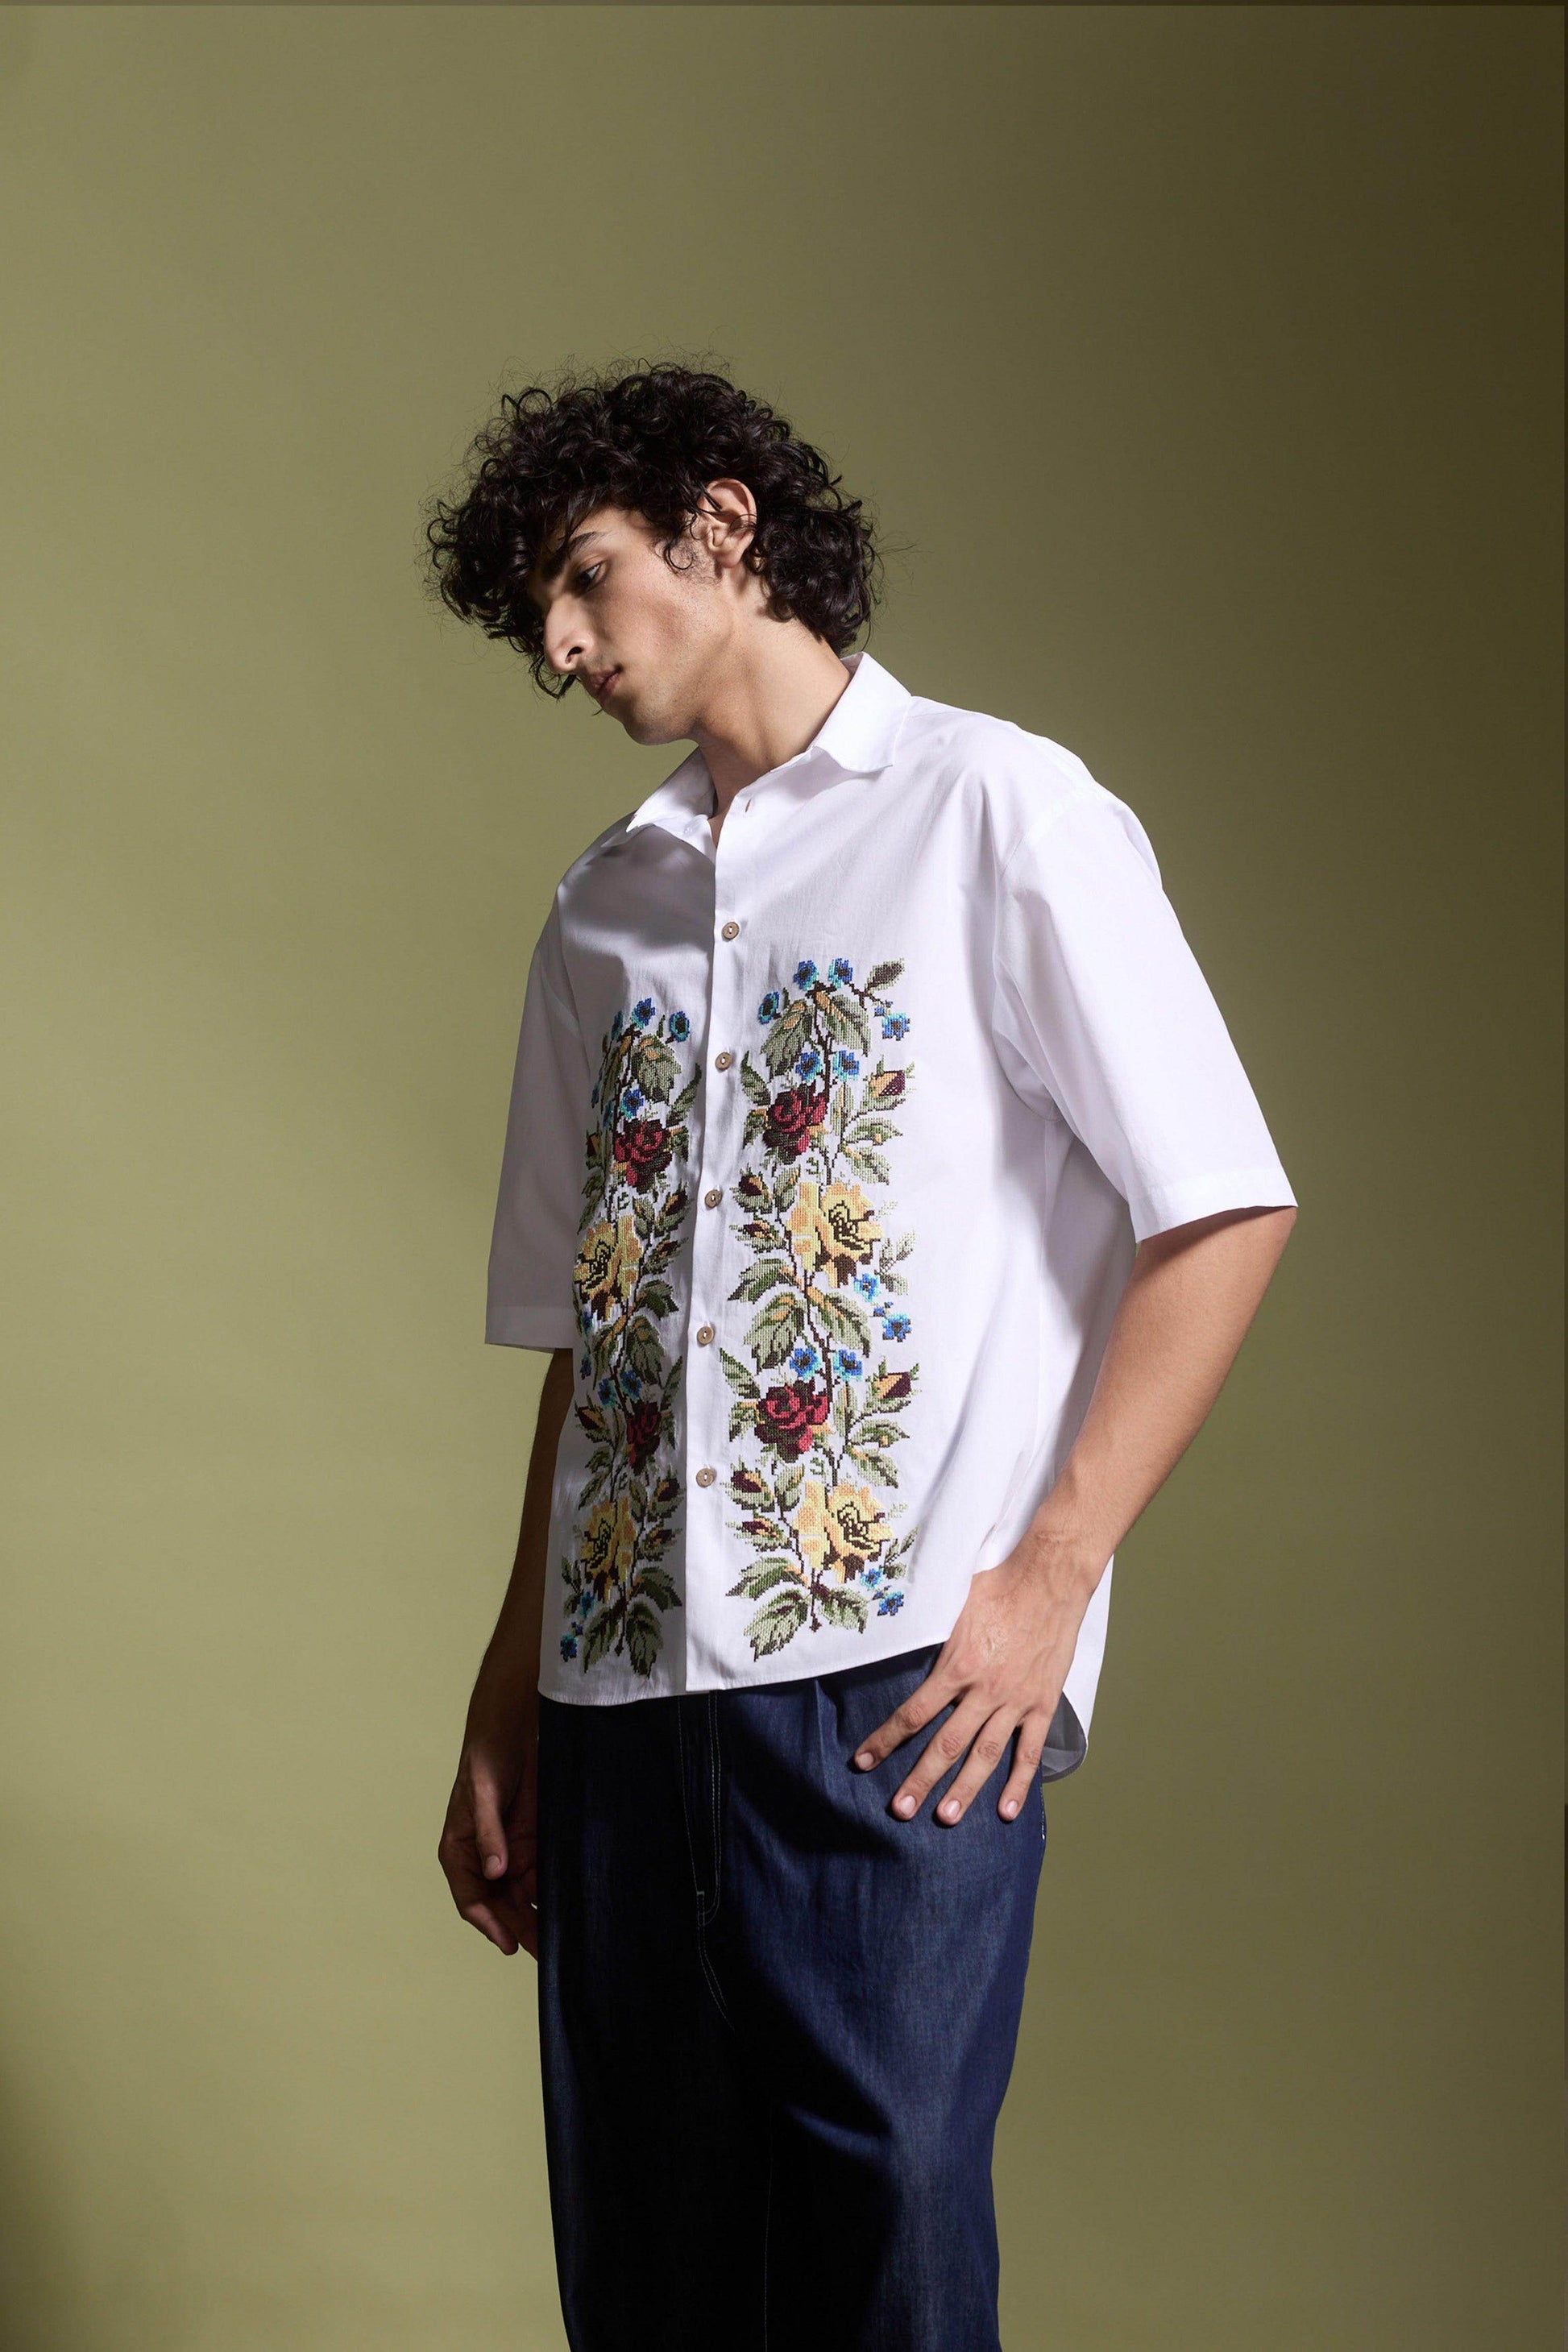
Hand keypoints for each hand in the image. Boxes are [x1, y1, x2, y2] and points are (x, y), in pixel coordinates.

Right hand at [437, 1702, 539, 1957]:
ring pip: (523, 1898)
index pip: (471, 1899)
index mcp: (459, 1852)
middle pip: (500, 1906)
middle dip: (519, 1930)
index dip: (489, 1924)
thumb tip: (494, 1872)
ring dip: (538, 1919)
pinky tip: (570, 1908)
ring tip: (561, 1942)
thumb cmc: (486, 1758)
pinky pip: (542, 1876)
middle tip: (544, 1954)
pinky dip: (553, 1893)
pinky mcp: (533, 1843)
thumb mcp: (483, 1793)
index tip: (509, 1944)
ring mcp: (509, 1853)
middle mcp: (484, 1860)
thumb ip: (488, 1833)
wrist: (513, 1729)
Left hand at [851, 1533, 1100, 1824]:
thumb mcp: (953, 1603)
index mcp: (957, 1666)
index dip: (885, 1739)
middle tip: (900, 1810)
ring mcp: (1015, 1701)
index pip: (913, 1713)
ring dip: (964, 1790)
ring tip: (945, 1817)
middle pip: (945, 1745)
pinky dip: (1020, 1783)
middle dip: (920, 1779)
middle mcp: (984, 1690)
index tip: (863, 1761)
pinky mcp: (1042, 1703)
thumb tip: (894, 1629)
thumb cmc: (999, 1583)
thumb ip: (929, 1630)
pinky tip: (1007, 1810)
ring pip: (985, 1756)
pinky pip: (1029, 1751)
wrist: (1051, 1577)